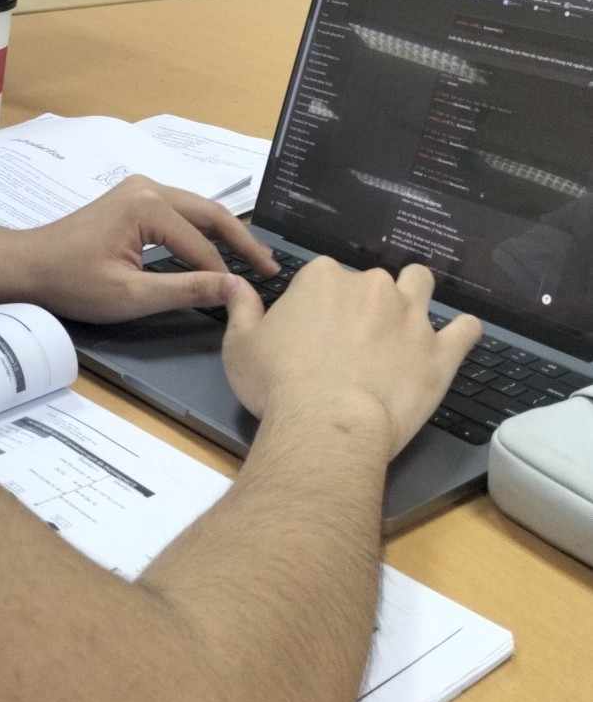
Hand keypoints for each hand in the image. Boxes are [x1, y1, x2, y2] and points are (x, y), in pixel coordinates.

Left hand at [21, 175, 278, 322]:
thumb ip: (186, 290)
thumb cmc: (73, 283)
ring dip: (224, 235)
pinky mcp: (134, 198)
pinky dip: (202, 232)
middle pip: (210, 214)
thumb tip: (235, 290)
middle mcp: (149, 187)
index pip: (202, 244)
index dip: (226, 274)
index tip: (252, 297)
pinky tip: (216, 251)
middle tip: (271, 268)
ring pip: (197, 211)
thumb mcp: (132, 296)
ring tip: (251, 261)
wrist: (28, 266)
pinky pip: (180, 213)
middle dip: (242, 242)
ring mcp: (140, 189)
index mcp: (148, 206)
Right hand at [222, 257, 480, 458]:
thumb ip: (241, 310)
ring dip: (415, 297)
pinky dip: (462, 331)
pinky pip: (465, 329)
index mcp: (323, 278)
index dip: (320, 304)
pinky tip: (455, 339)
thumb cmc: (278, 385)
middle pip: (373, 281)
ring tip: (404, 326)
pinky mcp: (440, 351)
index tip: (315, 332)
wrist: (328, 425)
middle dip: (367, 302)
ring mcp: (411, 316)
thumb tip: (236, 283)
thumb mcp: (241, 346)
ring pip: (422, 285)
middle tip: (354, 340)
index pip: (324, 276)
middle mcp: (372, 285)